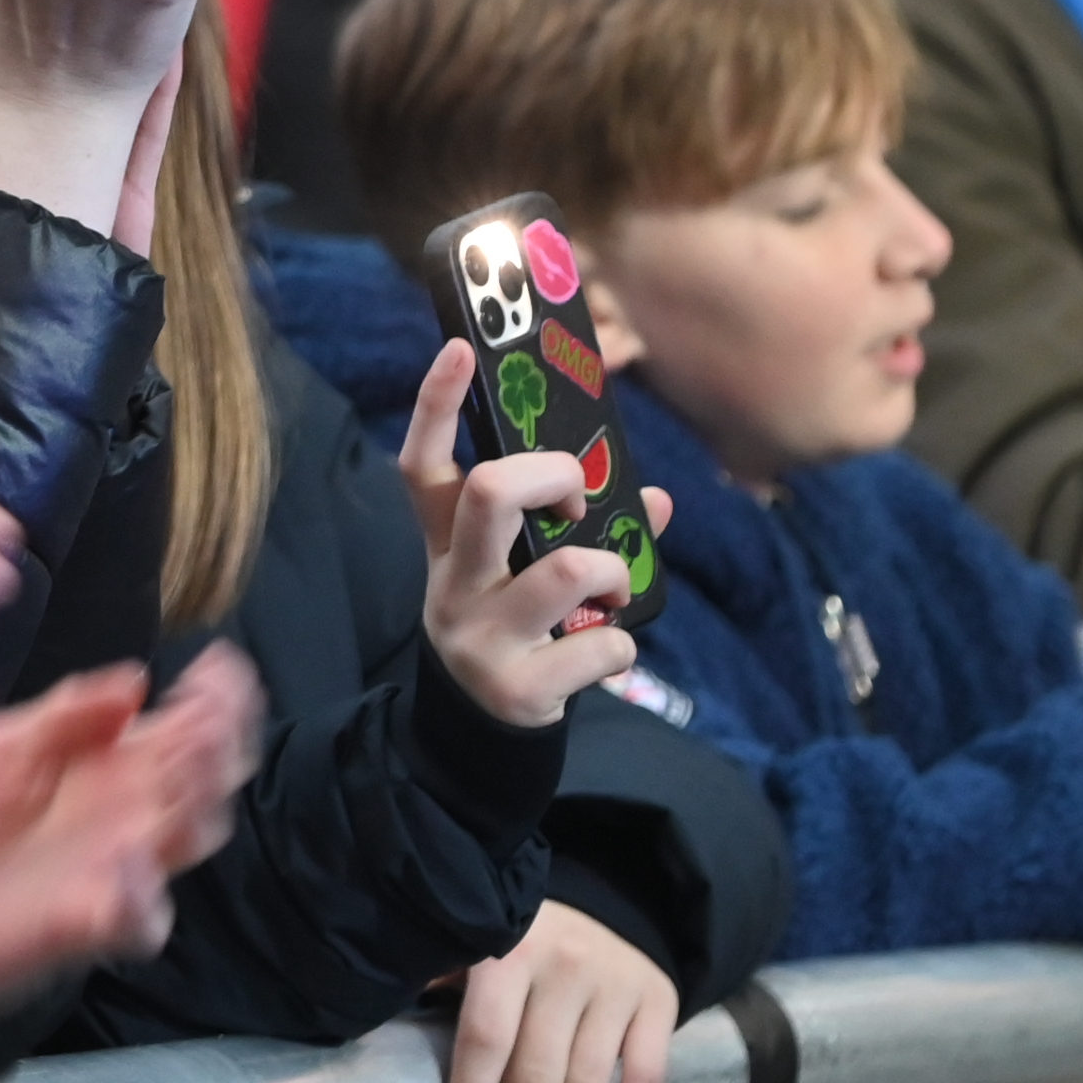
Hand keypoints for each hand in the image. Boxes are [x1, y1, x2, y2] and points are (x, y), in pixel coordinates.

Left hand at [0, 652, 263, 1033]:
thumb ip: (62, 718)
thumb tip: (136, 681)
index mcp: (109, 766)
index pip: (181, 728)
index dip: (211, 696)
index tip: (222, 664)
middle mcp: (129, 815)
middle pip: (205, 777)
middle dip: (221, 741)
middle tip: (213, 714)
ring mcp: (119, 872)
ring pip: (192, 836)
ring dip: (199, 800)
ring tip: (191, 762)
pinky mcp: (94, 928)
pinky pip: (141, 918)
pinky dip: (142, 893)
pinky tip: (126, 859)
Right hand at [393, 342, 651, 727]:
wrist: (474, 732)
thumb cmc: (509, 626)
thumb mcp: (515, 574)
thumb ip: (576, 529)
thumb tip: (659, 502)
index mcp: (445, 544)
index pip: (422, 462)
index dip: (437, 403)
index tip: (463, 349)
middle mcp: (453, 582)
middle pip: (488, 492)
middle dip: (552, 476)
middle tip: (575, 502)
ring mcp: (482, 635)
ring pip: (564, 568)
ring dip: (610, 571)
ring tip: (610, 588)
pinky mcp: (519, 686)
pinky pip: (602, 644)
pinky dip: (620, 645)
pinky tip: (601, 652)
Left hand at [438, 902, 676, 1082]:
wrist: (606, 901)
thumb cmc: (516, 936)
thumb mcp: (466, 941)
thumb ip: (435, 983)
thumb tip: (382, 1035)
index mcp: (507, 950)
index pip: (487, 1039)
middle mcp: (566, 968)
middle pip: (536, 1078)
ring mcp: (616, 987)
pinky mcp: (657, 1003)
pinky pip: (646, 1077)